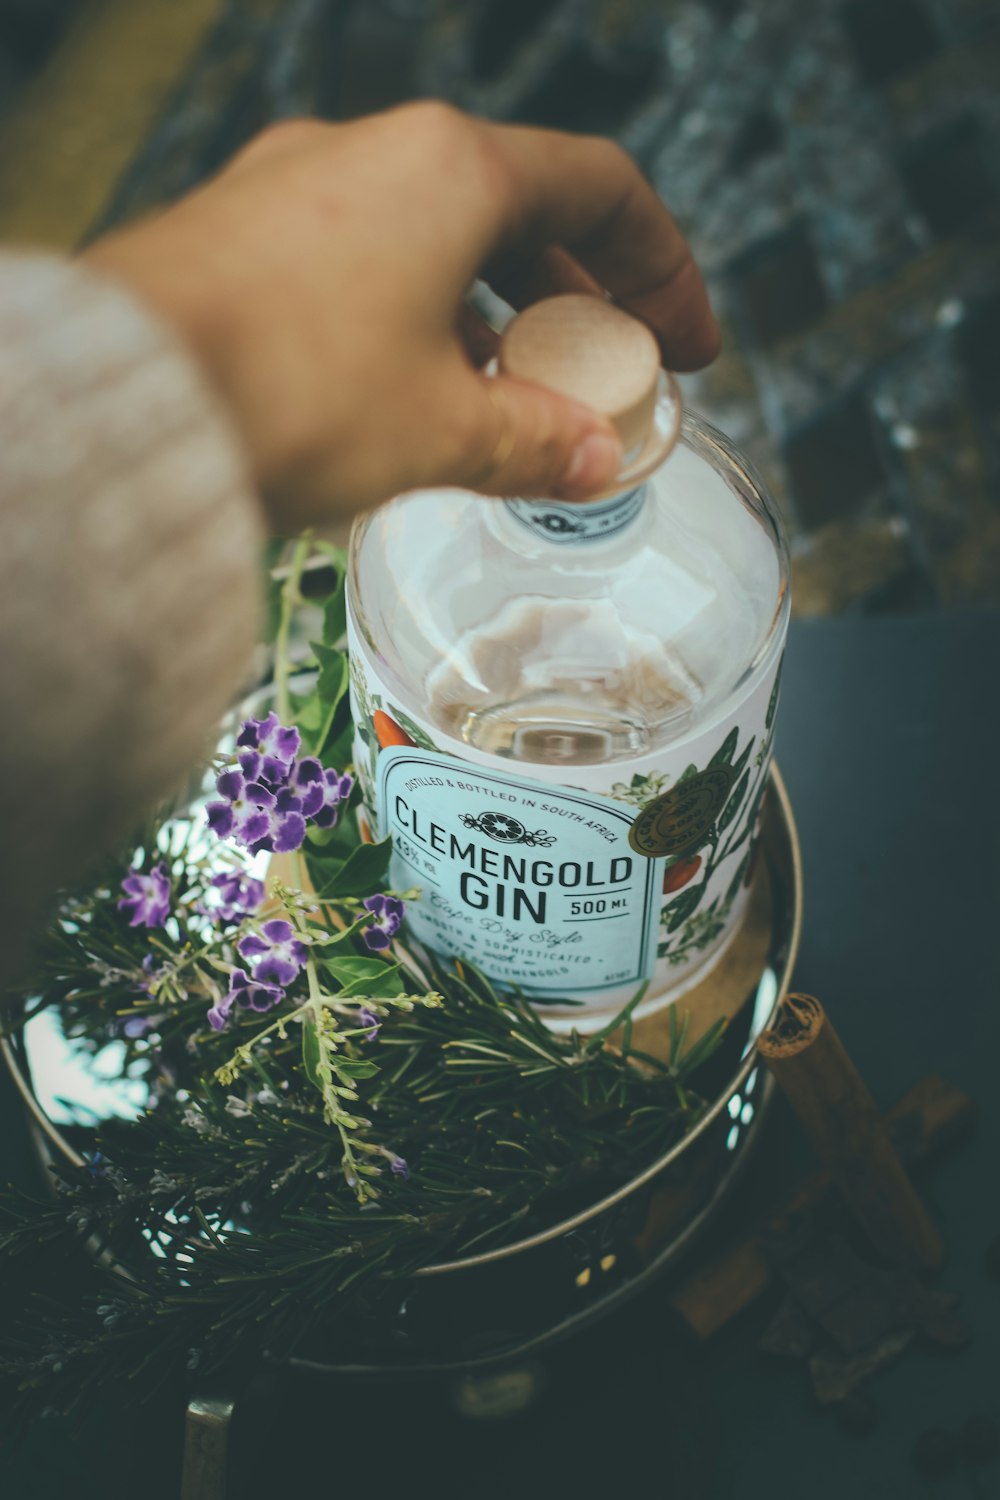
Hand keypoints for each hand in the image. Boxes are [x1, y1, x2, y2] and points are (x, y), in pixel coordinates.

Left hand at [84, 104, 718, 529]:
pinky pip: (356, 260)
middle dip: (573, 294)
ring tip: (511, 392)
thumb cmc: (294, 394)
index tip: (686, 343)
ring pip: (429, 234)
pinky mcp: (238, 234)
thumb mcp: (442, 431)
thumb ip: (533, 441)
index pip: (601, 192)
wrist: (125, 409)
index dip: (664, 269)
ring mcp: (293, 186)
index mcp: (450, 169)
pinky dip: (410, 314)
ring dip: (488, 310)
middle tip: (604, 368)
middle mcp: (372, 152)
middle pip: (516, 206)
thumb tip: (588, 459)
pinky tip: (410, 389)